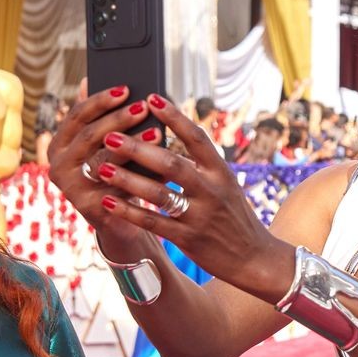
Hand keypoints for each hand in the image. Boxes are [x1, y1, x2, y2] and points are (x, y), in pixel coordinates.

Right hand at [44, 85, 167, 258]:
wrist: (117, 218)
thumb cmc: (113, 171)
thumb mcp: (102, 144)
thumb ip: (97, 116)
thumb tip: (89, 79)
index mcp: (59, 144)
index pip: (77, 115)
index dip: (100, 100)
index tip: (126, 89)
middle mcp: (58, 165)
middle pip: (89, 136)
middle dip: (118, 119)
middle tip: (143, 107)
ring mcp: (71, 188)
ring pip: (104, 161)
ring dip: (133, 145)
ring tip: (158, 133)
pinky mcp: (88, 207)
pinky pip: (118, 187)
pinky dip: (142, 175)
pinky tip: (163, 166)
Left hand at [73, 94, 291, 299]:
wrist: (255, 258)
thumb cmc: (234, 217)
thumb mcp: (226, 185)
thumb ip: (201, 165)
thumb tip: (169, 137)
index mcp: (222, 172)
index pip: (197, 137)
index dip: (174, 117)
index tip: (151, 98)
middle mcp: (212, 190)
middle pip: (171, 163)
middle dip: (138, 149)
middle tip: (110, 135)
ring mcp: (200, 216)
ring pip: (158, 194)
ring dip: (128, 179)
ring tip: (102, 167)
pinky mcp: (188, 239)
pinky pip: (154, 223)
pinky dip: (129, 211)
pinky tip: (108, 202)